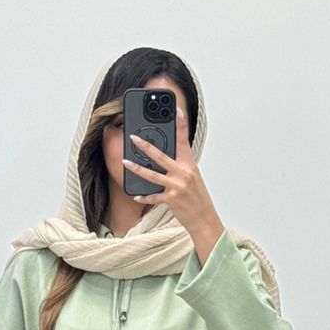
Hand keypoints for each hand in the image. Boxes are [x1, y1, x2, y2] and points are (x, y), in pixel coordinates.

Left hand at [122, 106, 220, 236]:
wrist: (204, 218)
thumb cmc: (197, 197)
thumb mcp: (192, 177)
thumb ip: (181, 165)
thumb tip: (166, 156)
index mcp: (190, 165)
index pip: (184, 140)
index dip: (180, 124)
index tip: (176, 110)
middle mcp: (184, 173)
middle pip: (161, 156)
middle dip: (145, 146)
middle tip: (134, 138)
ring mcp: (177, 186)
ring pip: (152, 174)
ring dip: (137, 168)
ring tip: (125, 162)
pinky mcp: (171, 199)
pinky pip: (154, 196)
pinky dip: (144, 196)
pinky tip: (136, 195)